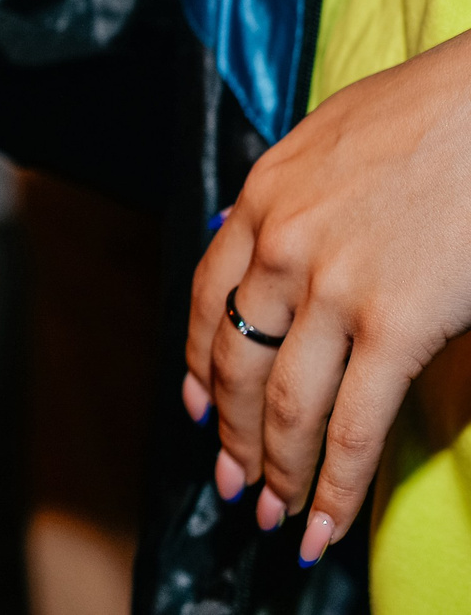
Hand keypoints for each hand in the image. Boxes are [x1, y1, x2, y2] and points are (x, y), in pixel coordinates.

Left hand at [184, 30, 470, 564]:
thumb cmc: (437, 114)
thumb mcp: (333, 143)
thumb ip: (302, 200)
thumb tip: (287, 249)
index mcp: (261, 197)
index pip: (205, 297)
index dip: (198, 363)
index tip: (196, 406)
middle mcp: (280, 243)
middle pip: (234, 359)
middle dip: (228, 432)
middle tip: (230, 481)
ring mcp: (333, 287)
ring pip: (283, 402)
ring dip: (274, 467)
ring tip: (272, 512)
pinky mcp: (395, 323)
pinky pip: (353, 422)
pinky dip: (334, 482)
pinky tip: (324, 519)